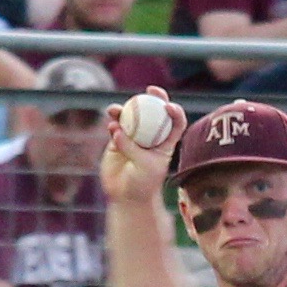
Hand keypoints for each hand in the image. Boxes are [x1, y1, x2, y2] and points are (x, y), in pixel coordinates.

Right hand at [101, 88, 187, 207]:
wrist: (125, 196)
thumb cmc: (142, 184)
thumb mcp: (144, 167)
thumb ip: (132, 148)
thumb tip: (117, 129)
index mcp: (166, 142)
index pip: (176, 122)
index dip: (176, 111)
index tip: (169, 106)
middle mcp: (151, 136)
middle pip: (155, 111)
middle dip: (155, 97)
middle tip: (150, 90)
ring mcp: (134, 136)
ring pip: (132, 116)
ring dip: (126, 108)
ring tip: (116, 110)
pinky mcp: (117, 140)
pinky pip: (115, 126)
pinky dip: (113, 123)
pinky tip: (111, 124)